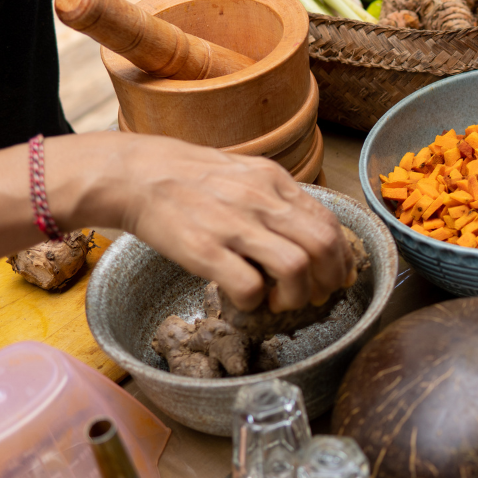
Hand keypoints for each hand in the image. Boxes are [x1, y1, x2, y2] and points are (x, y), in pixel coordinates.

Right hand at [61, 133, 352, 312]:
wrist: (135, 174)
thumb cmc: (192, 179)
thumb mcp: (245, 175)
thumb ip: (278, 200)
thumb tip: (310, 233)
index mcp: (274, 181)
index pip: (329, 221)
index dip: (342, 256)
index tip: (340, 276)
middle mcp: (261, 200)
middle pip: (323, 245)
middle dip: (330, 279)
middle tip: (318, 296)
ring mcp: (234, 225)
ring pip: (296, 267)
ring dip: (297, 296)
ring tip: (282, 303)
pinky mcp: (204, 249)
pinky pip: (249, 286)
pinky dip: (256, 303)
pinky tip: (247, 302)